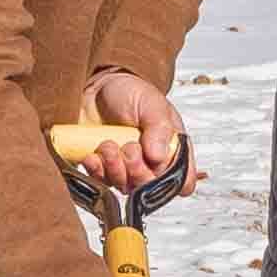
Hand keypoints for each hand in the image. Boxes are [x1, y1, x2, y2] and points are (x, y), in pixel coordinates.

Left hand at [81, 69, 191, 198]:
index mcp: (172, 149)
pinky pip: (101, 182)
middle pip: (151, 188)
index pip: (182, 180)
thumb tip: (159, 157)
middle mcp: (151, 163)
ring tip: (108, 144)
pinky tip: (94, 154)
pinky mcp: (105, 170)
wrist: (96, 88)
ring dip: (115, 168)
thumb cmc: (129, 93)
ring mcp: (127, 169)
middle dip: (137, 171)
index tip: (156, 164)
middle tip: (130, 148)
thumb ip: (159, 128)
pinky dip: (97, 170)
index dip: (171, 181)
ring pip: (125, 187)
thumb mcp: (151, 104)